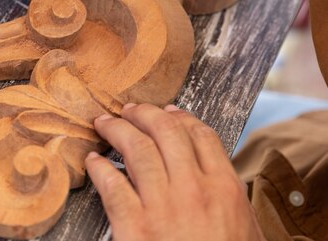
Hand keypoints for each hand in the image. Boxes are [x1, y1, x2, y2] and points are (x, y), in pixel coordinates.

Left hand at [85, 103, 265, 240]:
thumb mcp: (244, 228)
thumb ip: (227, 195)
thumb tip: (212, 173)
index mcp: (224, 188)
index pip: (201, 136)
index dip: (180, 117)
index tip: (168, 111)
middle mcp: (194, 189)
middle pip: (165, 132)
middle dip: (144, 114)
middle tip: (128, 109)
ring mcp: (162, 206)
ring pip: (136, 149)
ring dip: (117, 130)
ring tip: (104, 124)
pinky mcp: (135, 226)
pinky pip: (112, 185)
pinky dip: (99, 168)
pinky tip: (93, 162)